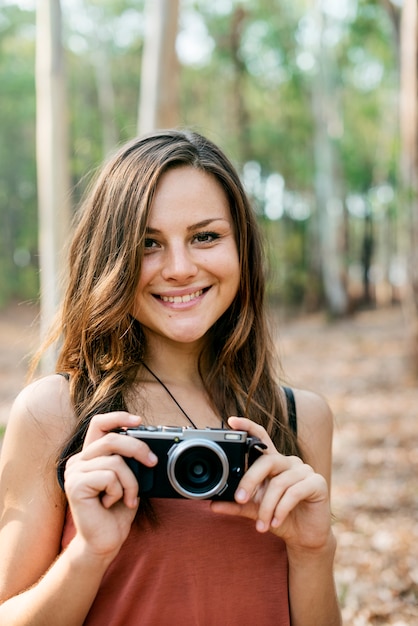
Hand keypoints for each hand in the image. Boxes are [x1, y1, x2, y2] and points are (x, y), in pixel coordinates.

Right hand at [64, 412, 157, 560]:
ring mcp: (74, 472)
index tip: (139, 420)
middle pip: (112, 438)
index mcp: (90, 456)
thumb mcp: (128, 480)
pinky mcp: (75, 485)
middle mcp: (78, 461)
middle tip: (152, 462)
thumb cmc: (116, 512)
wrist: (104, 542)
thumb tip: (146, 447)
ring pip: (115, 461)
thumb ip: (129, 461)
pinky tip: (111, 504)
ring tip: (129, 498)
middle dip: (138, 448)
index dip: (118, 417)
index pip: (99, 424)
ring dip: (131, 482)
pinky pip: (109, 477)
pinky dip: (119, 491)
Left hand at [211, 417, 331, 551]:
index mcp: (273, 463)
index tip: (231, 421)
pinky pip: (294, 493)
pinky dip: (281, 510)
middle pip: (267, 460)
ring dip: (267, 507)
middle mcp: (289, 462)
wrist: (304, 538)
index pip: (262, 438)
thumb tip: (213, 504)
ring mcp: (304, 471)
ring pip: (279, 483)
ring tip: (261, 524)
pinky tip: (275, 523)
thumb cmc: (281, 517)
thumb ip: (236, 505)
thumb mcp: (254, 510)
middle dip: (250, 480)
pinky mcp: (317, 483)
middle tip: (239, 499)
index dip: (248, 427)